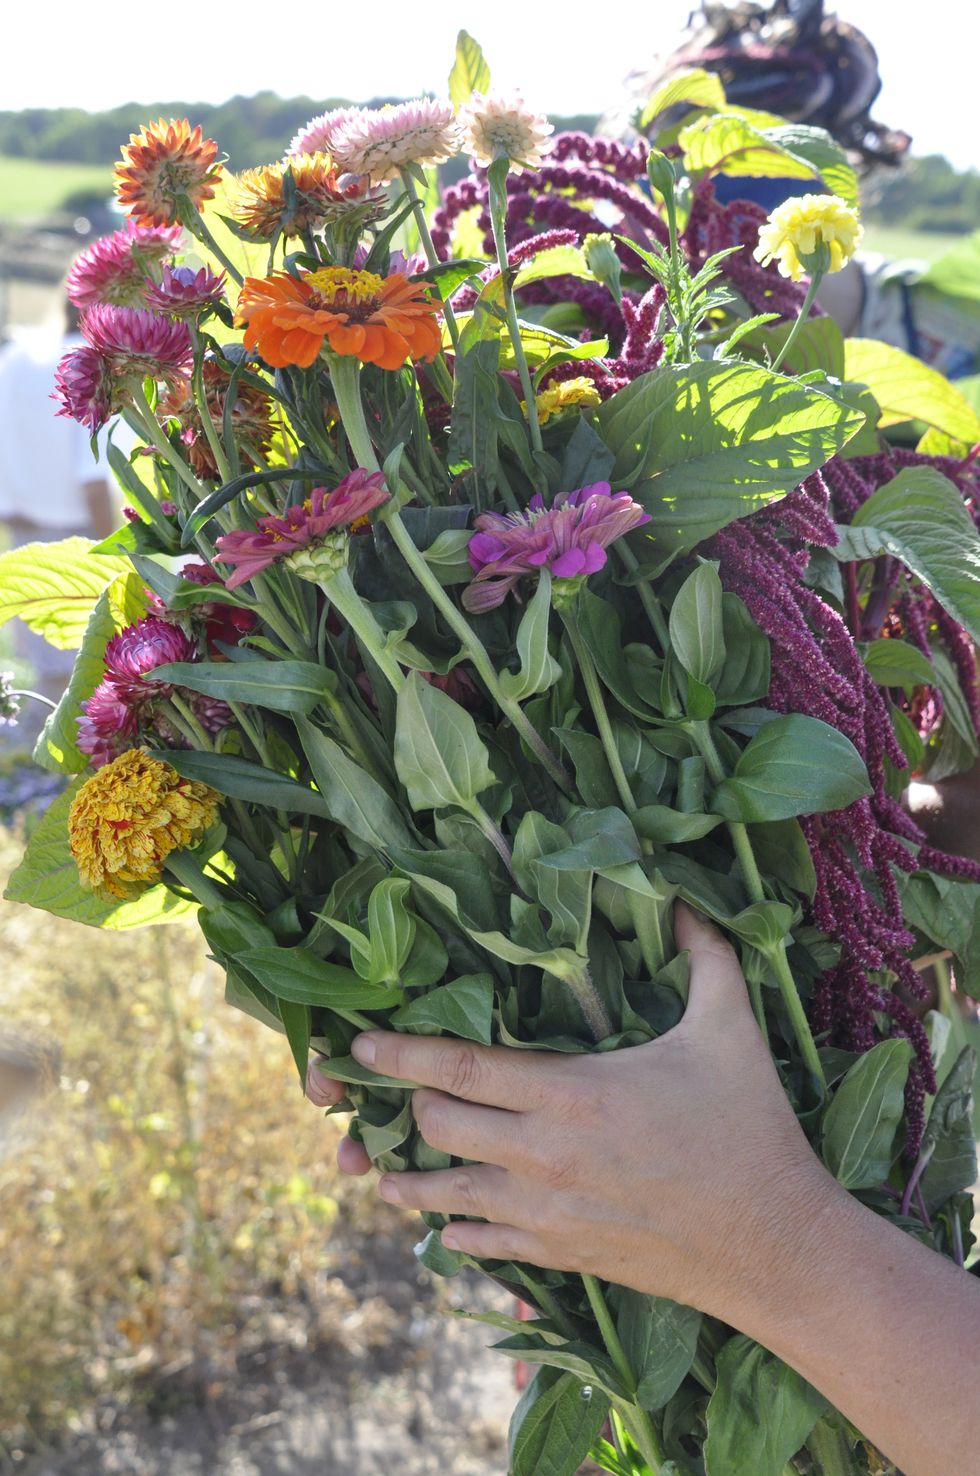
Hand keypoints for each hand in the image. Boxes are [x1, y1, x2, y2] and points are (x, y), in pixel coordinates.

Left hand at [307, 904, 827, 1321]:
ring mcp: (547, 1214)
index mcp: (570, 1093)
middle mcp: (542, 1156)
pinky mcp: (561, 1257)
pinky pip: (483, 1247)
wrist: (775, 1245)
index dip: (401, 1051)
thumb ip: (703, 956)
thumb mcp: (728, 1028)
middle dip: (411, 1103)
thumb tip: (683, 895)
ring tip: (384, 1168)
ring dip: (411, 1178)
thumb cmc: (751, 1128)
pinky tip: (446, 1227)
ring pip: (446, 1196)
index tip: (358, 1043)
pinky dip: (457, 1232)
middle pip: (438, 1126)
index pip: (460, 1066)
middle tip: (399, 1090)